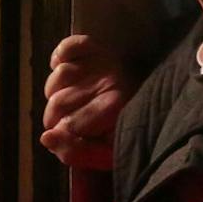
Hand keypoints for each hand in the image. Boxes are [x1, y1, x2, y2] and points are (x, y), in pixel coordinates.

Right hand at [40, 34, 132, 170]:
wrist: (158, 104)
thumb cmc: (129, 131)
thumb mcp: (109, 154)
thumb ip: (78, 153)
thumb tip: (45, 138)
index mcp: (113, 108)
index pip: (67, 126)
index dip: (63, 137)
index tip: (70, 139)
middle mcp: (108, 80)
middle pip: (58, 102)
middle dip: (55, 118)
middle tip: (66, 123)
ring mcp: (102, 61)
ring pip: (59, 75)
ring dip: (54, 91)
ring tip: (67, 100)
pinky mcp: (97, 47)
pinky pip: (67, 47)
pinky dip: (59, 56)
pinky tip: (62, 67)